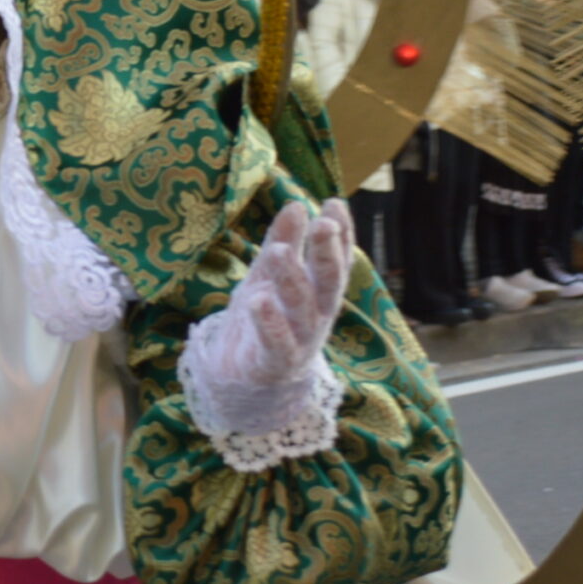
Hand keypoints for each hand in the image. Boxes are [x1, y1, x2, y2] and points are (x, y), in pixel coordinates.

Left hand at [178, 199, 352, 444]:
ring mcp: (298, 341)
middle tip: (324, 223)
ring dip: (292, 281)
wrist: (242, 380)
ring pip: (301, 310)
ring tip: (280, 251)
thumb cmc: (262, 320)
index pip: (334, 260)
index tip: (335, 203)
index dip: (340, 234)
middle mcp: (315, 316)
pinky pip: (275, 343)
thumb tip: (296, 205)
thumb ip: (283, 242)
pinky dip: (269, 323)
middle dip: (326, 253)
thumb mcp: (268, 275)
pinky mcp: (274, 364)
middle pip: (326, 283)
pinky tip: (259, 300)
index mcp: (317, 293)